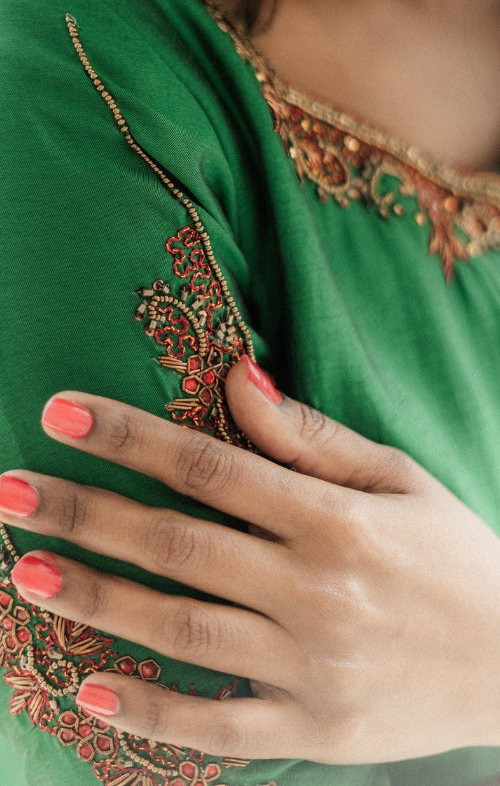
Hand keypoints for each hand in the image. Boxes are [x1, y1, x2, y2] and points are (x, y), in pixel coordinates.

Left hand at [0, 355, 498, 763]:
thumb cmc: (452, 555)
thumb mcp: (397, 478)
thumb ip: (309, 435)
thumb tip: (234, 377)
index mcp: (334, 519)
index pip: (211, 466)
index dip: (130, 437)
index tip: (61, 412)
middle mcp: (316, 589)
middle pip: (178, 544)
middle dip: (87, 513)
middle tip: (10, 491)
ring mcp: (311, 668)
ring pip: (184, 629)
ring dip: (99, 600)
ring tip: (26, 571)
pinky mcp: (314, 732)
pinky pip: (221, 725)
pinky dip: (155, 712)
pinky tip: (93, 689)